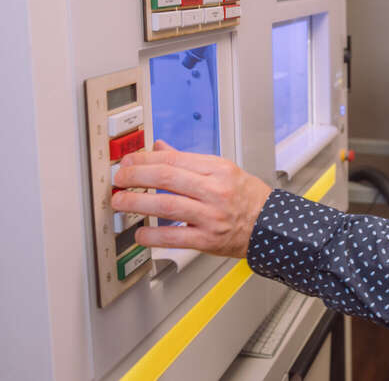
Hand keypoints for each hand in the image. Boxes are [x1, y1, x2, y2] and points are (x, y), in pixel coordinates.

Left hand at [111, 140, 272, 257]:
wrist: (270, 226)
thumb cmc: (249, 198)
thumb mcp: (224, 171)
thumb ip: (189, 161)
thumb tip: (160, 148)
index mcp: (218, 169)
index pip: (174, 159)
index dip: (145, 159)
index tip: (129, 162)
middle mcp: (215, 190)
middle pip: (166, 177)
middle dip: (135, 176)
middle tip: (119, 179)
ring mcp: (211, 216)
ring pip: (166, 205)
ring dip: (136, 202)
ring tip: (120, 202)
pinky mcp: (208, 240)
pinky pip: (173, 237)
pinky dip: (152, 235)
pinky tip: (140, 232)